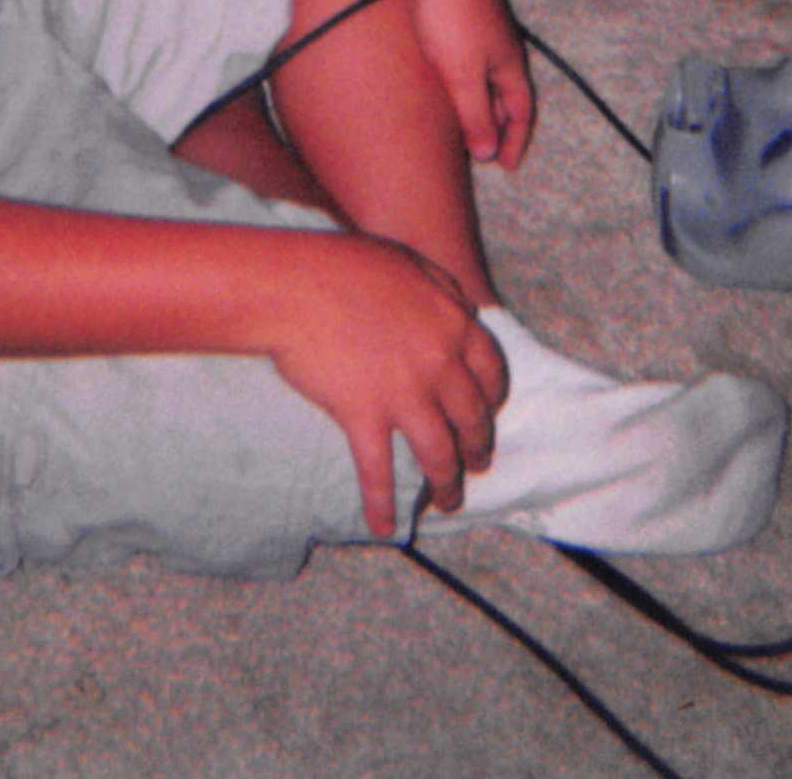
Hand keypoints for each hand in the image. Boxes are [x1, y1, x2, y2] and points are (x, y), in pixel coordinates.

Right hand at [266, 236, 508, 536]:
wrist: (297, 284)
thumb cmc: (347, 265)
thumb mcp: (410, 264)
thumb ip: (443, 291)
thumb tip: (462, 311)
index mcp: (453, 324)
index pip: (491, 371)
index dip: (493, 397)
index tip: (489, 412)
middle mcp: (439, 364)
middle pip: (471, 417)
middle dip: (478, 447)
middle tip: (478, 464)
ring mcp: (404, 394)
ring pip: (439, 453)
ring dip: (448, 483)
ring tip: (451, 501)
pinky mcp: (365, 416)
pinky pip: (379, 471)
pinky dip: (382, 504)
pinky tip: (384, 527)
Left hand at [406, 0, 534, 170]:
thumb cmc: (448, 15)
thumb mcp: (461, 76)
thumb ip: (475, 116)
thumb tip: (488, 153)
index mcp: (509, 60)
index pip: (522, 109)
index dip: (516, 140)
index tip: (506, 166)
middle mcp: (501, 42)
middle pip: (507, 92)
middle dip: (499, 123)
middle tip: (485, 152)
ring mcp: (482, 24)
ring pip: (488, 74)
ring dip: (481, 101)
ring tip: (463, 122)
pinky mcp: (460, 10)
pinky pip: (470, 56)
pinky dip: (465, 79)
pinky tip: (443, 79)